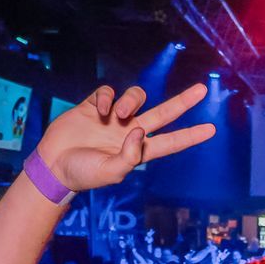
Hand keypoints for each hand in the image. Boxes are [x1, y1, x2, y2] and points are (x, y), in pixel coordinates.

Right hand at [34, 83, 215, 193]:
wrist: (53, 164)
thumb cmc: (82, 174)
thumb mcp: (110, 173)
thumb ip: (129, 157)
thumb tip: (140, 131)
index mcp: (138, 151)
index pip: (171, 141)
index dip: (190, 136)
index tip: (211, 130)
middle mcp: (131, 131)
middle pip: (164, 113)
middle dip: (183, 102)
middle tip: (202, 90)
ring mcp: (114, 118)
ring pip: (137, 97)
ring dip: (131, 101)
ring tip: (119, 114)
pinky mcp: (95, 105)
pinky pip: (109, 92)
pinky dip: (107, 98)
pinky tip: (99, 112)